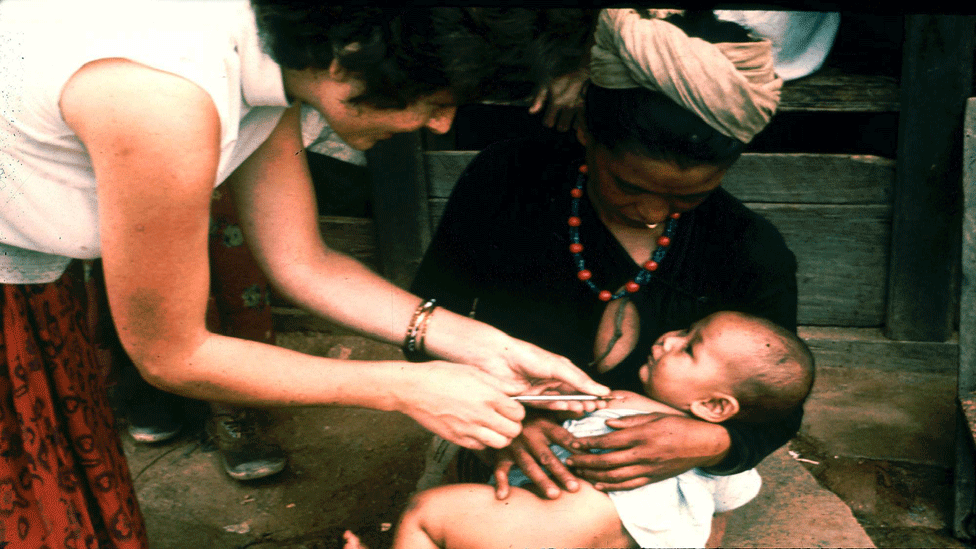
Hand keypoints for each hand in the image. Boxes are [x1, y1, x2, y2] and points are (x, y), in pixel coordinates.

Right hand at [400, 361, 525, 450]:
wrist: (412, 389)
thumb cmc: (441, 375)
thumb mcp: (473, 372)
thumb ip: (500, 383)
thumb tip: (520, 389)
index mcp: (488, 395)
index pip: (519, 412)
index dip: (518, 410)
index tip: (511, 407)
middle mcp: (481, 414)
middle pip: (514, 431)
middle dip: (513, 425)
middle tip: (505, 419)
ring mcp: (469, 429)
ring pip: (501, 443)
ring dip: (501, 437)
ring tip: (494, 427)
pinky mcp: (457, 439)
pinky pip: (481, 447)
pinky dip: (484, 441)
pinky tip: (478, 430)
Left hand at [472, 336, 609, 414]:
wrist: (497, 359)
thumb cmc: (526, 355)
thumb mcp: (556, 366)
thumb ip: (578, 379)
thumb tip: (600, 389)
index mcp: (558, 369)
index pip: (580, 383)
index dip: (593, 391)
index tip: (605, 399)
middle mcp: (549, 380)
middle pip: (571, 394)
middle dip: (585, 401)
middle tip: (596, 407)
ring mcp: (539, 390)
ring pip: (560, 402)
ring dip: (572, 405)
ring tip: (584, 408)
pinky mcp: (527, 399)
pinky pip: (544, 406)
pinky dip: (555, 407)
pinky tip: (566, 408)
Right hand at [492, 415, 582, 499]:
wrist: (498, 413)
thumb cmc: (530, 415)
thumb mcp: (546, 410)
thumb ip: (565, 412)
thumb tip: (584, 410)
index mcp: (543, 425)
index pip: (563, 437)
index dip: (575, 448)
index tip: (589, 460)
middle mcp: (530, 436)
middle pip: (547, 456)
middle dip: (561, 472)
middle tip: (575, 488)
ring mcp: (515, 447)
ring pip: (529, 466)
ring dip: (541, 480)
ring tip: (554, 495)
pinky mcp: (501, 455)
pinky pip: (500, 469)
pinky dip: (500, 482)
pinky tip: (503, 495)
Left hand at [529, 69, 587, 131]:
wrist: (581, 70)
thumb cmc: (562, 76)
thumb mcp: (546, 84)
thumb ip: (538, 98)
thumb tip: (531, 112)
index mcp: (556, 102)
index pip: (549, 122)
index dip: (547, 121)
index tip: (548, 117)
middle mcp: (567, 108)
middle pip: (562, 128)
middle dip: (558, 125)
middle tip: (558, 119)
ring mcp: (578, 108)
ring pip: (574, 127)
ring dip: (569, 125)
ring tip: (567, 120)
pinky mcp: (586, 106)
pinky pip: (584, 121)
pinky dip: (581, 125)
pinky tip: (578, 123)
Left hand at [564, 414, 730, 490]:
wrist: (703, 444)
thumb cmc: (678, 426)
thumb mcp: (654, 415)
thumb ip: (630, 420)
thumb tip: (608, 422)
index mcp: (642, 435)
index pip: (608, 441)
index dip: (588, 442)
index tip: (574, 442)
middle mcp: (643, 454)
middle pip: (606, 461)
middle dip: (585, 461)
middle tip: (569, 460)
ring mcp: (648, 468)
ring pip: (614, 476)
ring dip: (593, 475)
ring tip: (579, 471)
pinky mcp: (652, 478)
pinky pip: (628, 485)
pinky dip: (611, 486)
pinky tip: (598, 484)